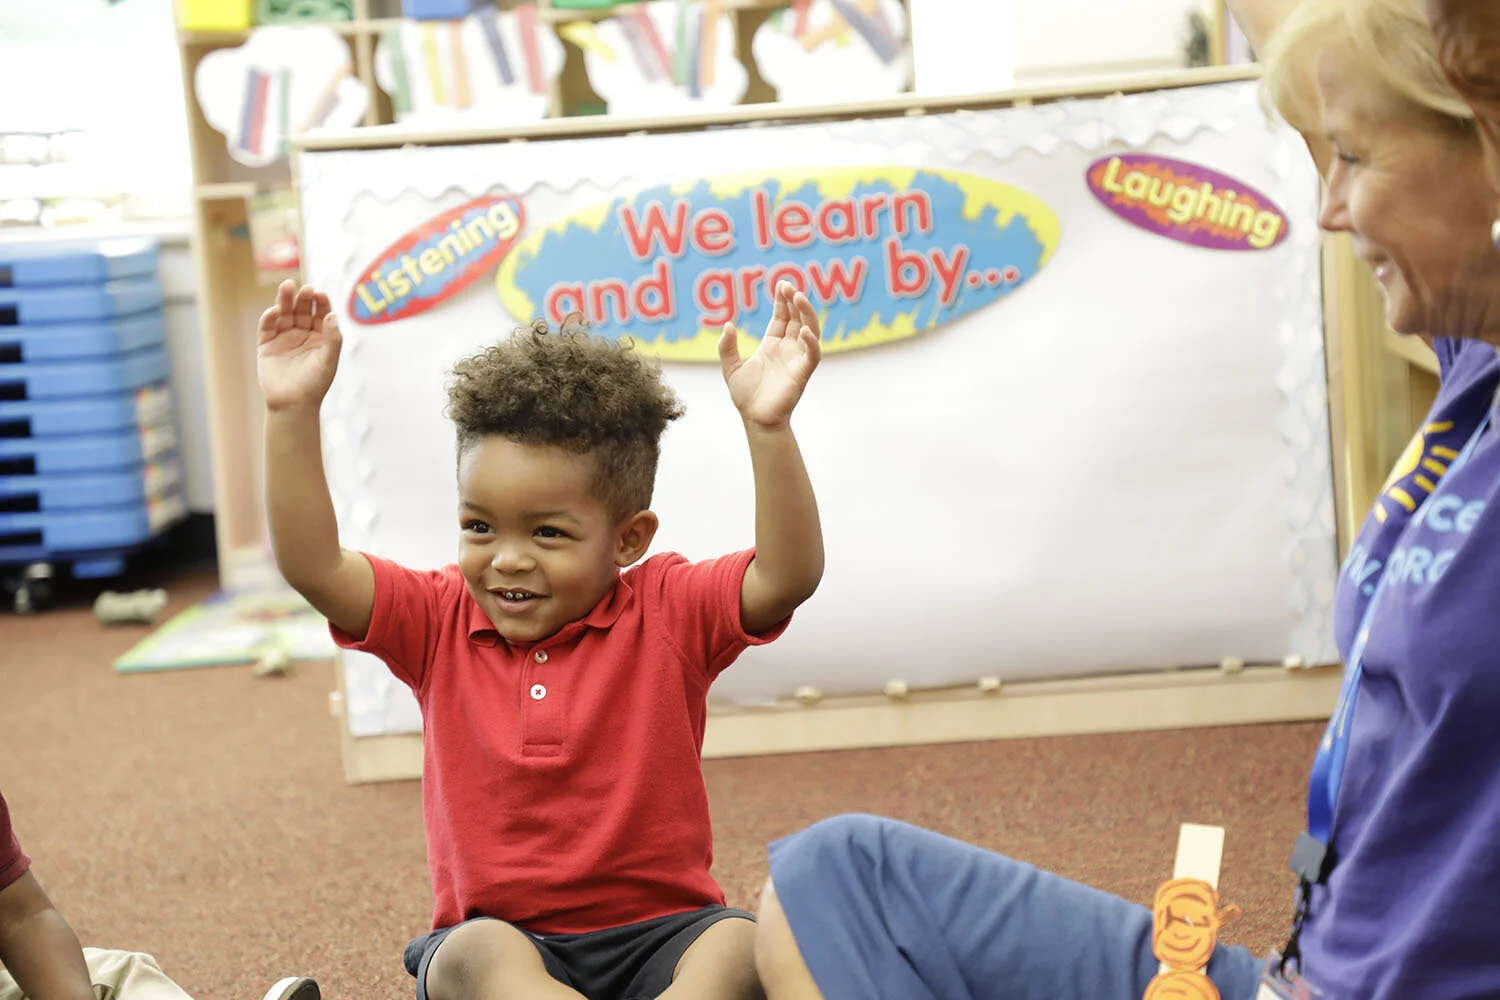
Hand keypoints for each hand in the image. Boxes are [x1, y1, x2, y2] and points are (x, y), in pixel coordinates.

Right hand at [257, 280, 342, 411]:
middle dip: (303, 298)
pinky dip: (270, 317)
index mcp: (320, 337)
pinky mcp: (267, 344)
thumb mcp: (328, 361)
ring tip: (288, 286)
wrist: (293, 404)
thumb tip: (333, 315)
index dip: (321, 303)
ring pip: (284, 313)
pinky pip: (267, 327)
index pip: (321, 314)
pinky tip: (274, 311)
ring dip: (284, 300)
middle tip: (305, 288)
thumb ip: (333, 339)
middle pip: (302, 310)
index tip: (321, 294)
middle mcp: (302, 334)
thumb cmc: (315, 384)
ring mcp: (284, 337)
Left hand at [718, 282, 821, 428]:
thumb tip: (728, 324)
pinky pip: (812, 354)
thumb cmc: (746, 397)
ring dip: (806, 314)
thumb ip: (727, 347)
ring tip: (798, 298)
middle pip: (797, 318)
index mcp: (772, 345)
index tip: (781, 284)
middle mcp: (787, 349)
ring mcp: (797, 359)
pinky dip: (811, 342)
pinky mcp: (803, 373)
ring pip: (810, 330)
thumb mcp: (731, 368)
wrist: (755, 420)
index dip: (783, 300)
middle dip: (794, 301)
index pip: (782, 317)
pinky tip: (803, 330)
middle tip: (788, 286)